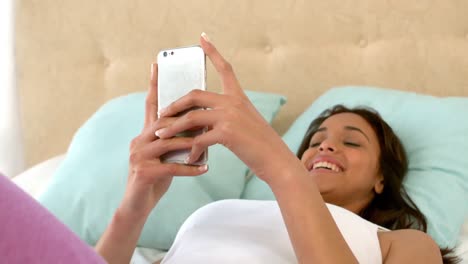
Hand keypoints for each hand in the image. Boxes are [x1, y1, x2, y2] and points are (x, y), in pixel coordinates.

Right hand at [118, 63, 207, 218]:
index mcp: (145, 133)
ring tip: (210, 141)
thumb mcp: (167, 155)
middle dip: (187, 118)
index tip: (158, 63)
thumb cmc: (156, 178)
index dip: (153, 84)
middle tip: (208, 113)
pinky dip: (190, 167)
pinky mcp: (144, 172)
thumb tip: (201, 128)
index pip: (151, 104)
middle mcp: (139, 140)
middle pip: (165, 122)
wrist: (137, 205)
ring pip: (170, 142)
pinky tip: (204, 168)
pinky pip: (171, 167)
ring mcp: (139, 156)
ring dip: (192, 143)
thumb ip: (178, 140)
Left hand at [155, 34, 294, 182]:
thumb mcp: (245, 122)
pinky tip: (190, 156)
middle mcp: (233, 102)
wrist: (275, 160)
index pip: (225, 68)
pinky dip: (191, 149)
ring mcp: (229, 116)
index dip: (213, 52)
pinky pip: (199, 139)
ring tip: (161, 134)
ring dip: (173, 126)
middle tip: (162, 112)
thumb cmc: (260, 145)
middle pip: (195, 94)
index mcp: (238, 97)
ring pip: (191, 117)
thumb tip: (204, 121)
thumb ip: (226, 116)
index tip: (202, 38)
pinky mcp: (226, 133)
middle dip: (174, 104)